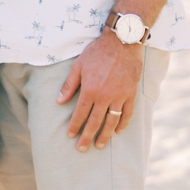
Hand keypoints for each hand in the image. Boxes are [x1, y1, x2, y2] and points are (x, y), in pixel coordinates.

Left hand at [56, 31, 142, 151]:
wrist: (122, 41)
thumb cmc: (98, 52)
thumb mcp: (78, 65)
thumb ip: (69, 85)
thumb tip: (58, 101)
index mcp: (90, 90)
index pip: (80, 114)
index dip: (75, 126)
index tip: (71, 136)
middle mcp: (105, 96)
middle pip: (95, 122)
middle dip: (87, 137)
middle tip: (82, 148)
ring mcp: (119, 96)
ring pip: (111, 121)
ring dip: (105, 135)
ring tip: (99, 145)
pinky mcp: (131, 93)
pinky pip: (127, 113)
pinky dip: (123, 124)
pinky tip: (118, 131)